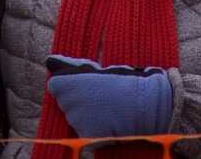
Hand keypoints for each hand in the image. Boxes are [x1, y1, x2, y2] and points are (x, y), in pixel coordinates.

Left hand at [45, 55, 172, 138]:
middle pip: (65, 101)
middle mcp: (69, 108)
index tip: (88, 80)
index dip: (71, 81)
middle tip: (102, 92)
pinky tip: (110, 119)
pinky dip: (94, 126)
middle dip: (78, 97)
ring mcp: (79, 126)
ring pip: (75, 116)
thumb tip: (50, 61)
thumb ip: (72, 66)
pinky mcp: (89, 138)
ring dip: (86, 111)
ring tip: (109, 105)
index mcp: (69, 86)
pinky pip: (85, 130)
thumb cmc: (127, 82)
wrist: (150, 106)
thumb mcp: (100, 70)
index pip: (56, 85)